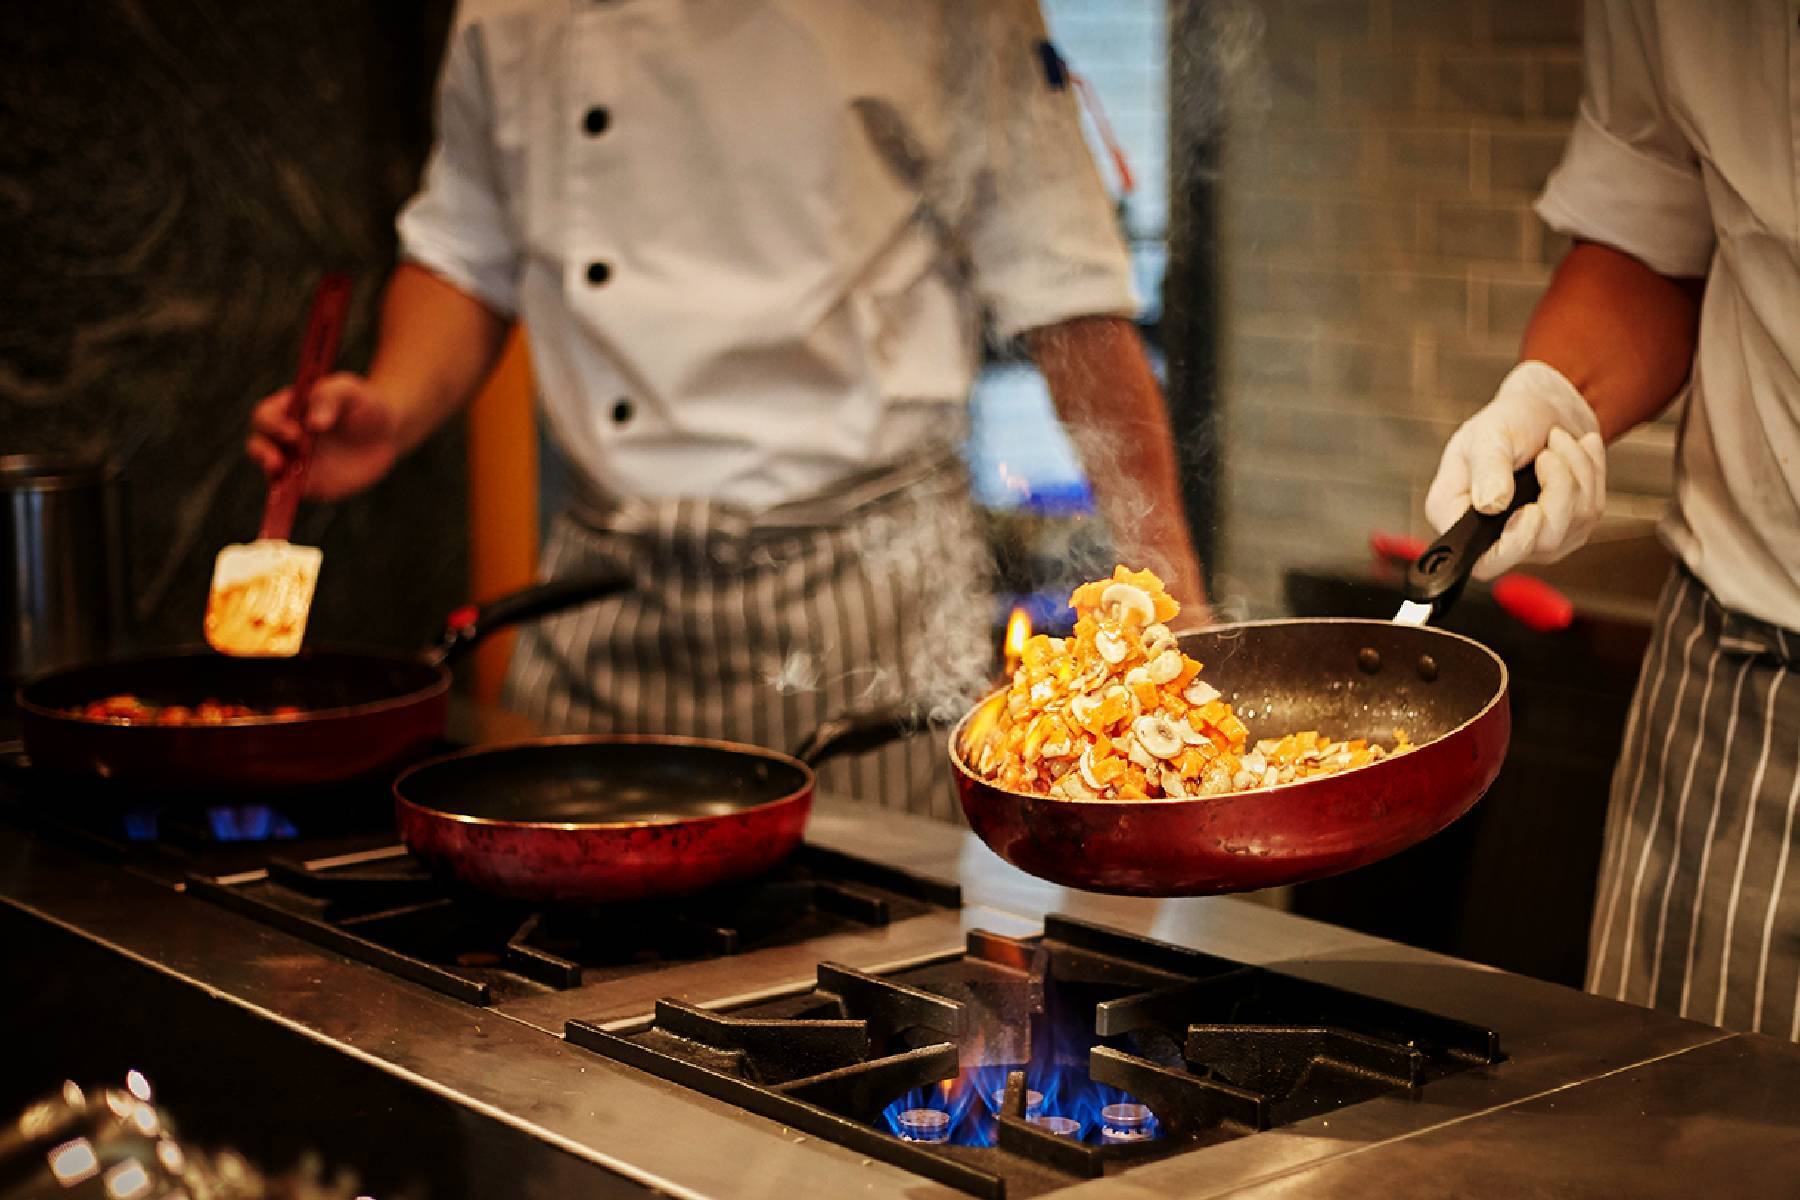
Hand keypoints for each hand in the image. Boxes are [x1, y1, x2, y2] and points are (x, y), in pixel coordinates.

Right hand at [246, 372, 400, 500]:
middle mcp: (284, 436)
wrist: (385, 432)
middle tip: (279, 461)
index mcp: (287, 410)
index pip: (265, 417)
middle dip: (263, 452)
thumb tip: (314, 423)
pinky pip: (291, 492)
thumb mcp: (348, 389)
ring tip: (283, 475)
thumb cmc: (363, 404)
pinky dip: (286, 497)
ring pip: (270, 470)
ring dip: (271, 474)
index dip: (274, 426)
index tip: (296, 434)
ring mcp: (294, 461)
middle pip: (258, 443)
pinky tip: (289, 500)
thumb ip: (329, 396)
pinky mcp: (309, 483)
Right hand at [1425, 360, 1605, 580]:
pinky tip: (1576, 452)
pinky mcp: (1567, 530)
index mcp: (1456, 516)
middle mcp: (1493, 536)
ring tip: (1559, 442)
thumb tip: (1490, 505)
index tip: (1531, 511)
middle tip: (1548, 453)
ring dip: (1577, 472)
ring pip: (1574, 524)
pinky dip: (1591, 473)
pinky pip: (1592, 511)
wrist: (1544, 409)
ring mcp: (1534, 538)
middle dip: (1558, 489)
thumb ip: (1488, 470)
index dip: (1512, 545)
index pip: (1484, 561)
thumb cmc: (1508, 420)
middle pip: (1541, 542)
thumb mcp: (1488, 434)